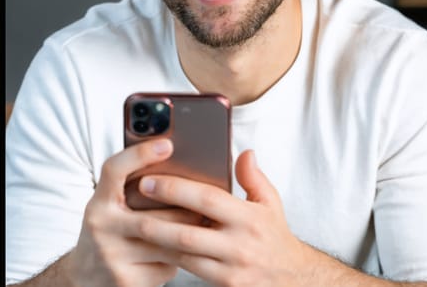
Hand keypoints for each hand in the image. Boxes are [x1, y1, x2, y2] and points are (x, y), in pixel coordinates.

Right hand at [65, 138, 207, 286]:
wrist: (85, 278)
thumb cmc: (108, 235)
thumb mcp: (109, 208)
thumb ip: (131, 191)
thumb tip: (177, 171)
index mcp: (97, 202)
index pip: (113, 170)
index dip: (139, 155)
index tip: (167, 144)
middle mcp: (101, 226)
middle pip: (154, 212)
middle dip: (186, 211)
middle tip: (210, 205)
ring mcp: (113, 254)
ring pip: (166, 241)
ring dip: (190, 236)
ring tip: (205, 228)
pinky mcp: (127, 279)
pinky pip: (166, 266)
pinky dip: (179, 260)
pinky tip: (183, 256)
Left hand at [136, 150, 316, 286]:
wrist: (295, 280)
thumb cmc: (275, 236)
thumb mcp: (270, 204)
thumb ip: (254, 178)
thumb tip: (244, 152)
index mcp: (249, 217)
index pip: (207, 199)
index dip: (175, 189)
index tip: (148, 181)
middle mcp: (241, 244)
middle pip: (189, 233)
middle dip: (156, 220)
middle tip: (131, 207)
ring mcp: (233, 268)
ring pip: (185, 255)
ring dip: (158, 242)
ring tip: (134, 226)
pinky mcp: (227, 286)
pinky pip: (190, 271)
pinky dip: (170, 257)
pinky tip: (154, 246)